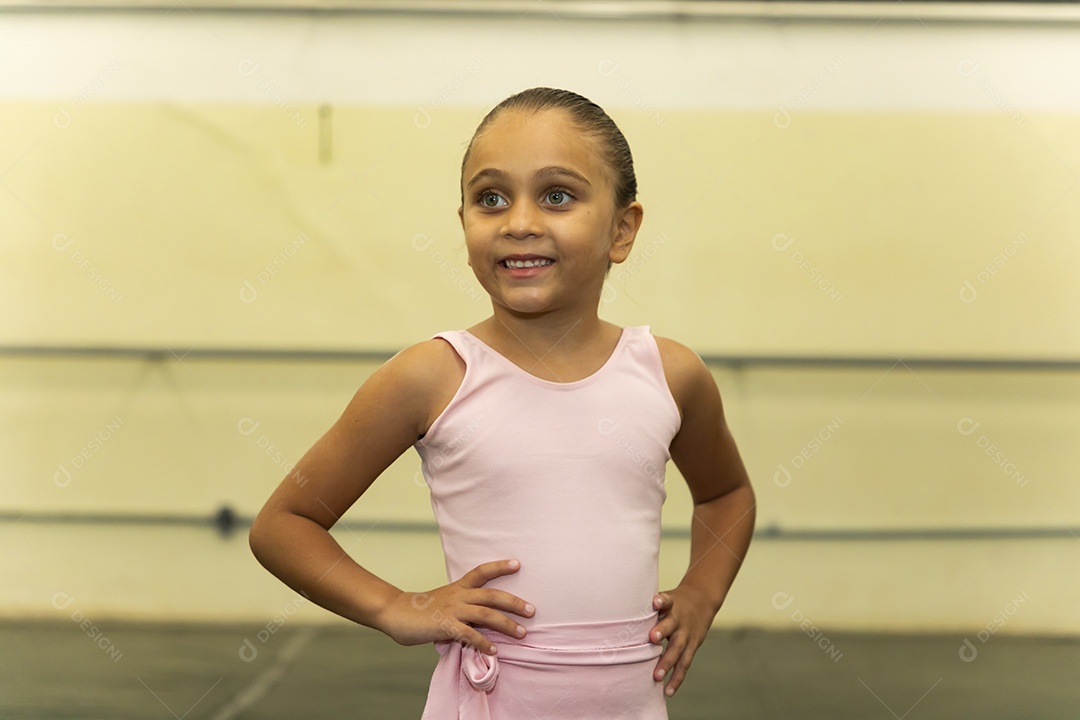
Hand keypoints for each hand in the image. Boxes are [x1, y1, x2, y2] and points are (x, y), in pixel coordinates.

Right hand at [374, 559, 534, 655]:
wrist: (395, 613)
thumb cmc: (419, 610)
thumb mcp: (443, 602)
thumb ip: (461, 609)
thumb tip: (478, 622)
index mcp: (458, 587)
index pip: (482, 572)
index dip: (500, 567)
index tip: (518, 564)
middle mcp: (458, 595)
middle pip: (492, 595)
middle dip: (514, 602)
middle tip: (532, 610)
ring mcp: (452, 610)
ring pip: (486, 614)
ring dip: (506, 624)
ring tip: (522, 633)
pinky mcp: (445, 626)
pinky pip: (469, 635)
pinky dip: (484, 643)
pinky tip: (494, 651)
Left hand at [648, 585, 717, 696]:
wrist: (702, 600)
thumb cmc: (674, 602)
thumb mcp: (665, 598)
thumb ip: (647, 607)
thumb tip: (618, 614)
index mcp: (671, 605)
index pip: (667, 600)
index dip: (661, 600)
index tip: (655, 602)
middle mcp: (679, 620)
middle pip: (671, 626)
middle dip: (662, 632)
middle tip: (652, 638)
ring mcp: (686, 635)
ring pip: (678, 649)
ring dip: (667, 663)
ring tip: (657, 676)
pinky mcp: (692, 647)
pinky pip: (684, 665)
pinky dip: (676, 679)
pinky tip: (667, 691)